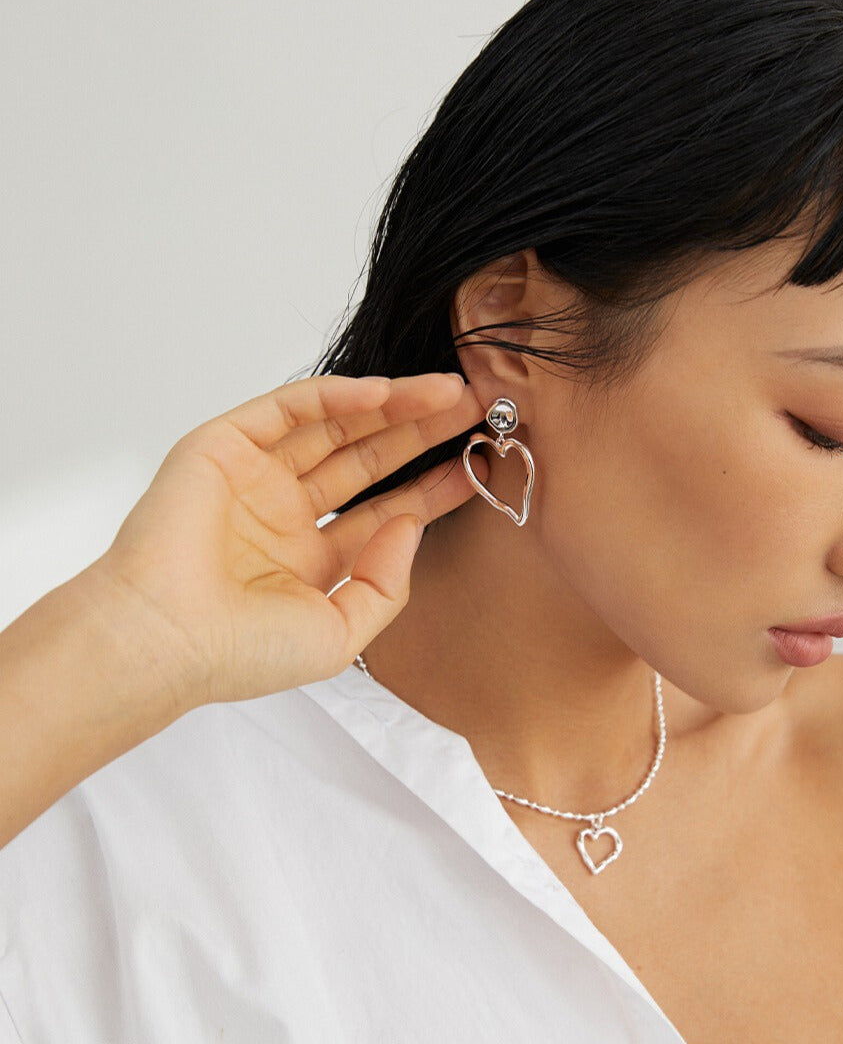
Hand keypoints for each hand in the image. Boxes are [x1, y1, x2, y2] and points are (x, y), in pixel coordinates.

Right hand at [89, 372, 488, 713]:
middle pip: (368, 459)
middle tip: (474, 408)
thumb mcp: (340, 634)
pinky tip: (386, 393)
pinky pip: (290, 409)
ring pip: (336, 427)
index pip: (385, 510)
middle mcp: (283, 513)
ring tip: (448, 391)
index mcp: (309, 560)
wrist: (165, 640)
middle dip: (421, 433)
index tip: (476, 463)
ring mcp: (254, 478)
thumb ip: (386, 584)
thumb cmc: (239, 652)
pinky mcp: (224, 446)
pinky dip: (338, 396)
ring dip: (392, 406)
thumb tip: (410, 524)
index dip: (432, 485)